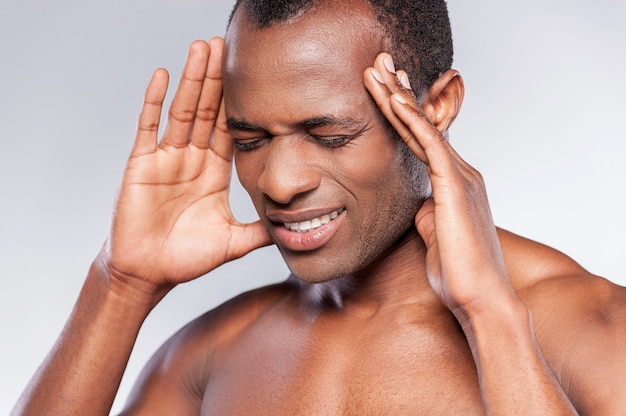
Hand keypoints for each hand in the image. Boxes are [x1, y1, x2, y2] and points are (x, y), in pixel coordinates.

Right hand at [100, 38, 270, 296]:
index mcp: (214, 172)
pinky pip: (148, 127)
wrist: (149, 273)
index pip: (231, 128)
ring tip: (201, 49)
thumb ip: (262, 231)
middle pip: (208, 111)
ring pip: (183, 111)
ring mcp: (166, 159)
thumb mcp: (234, 242)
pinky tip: (163, 76)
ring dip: (192, 80)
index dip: (240, 102)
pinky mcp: (142, 164)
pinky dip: (154, 102)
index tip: (252, 76)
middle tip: (225, 45)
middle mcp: (192, 159)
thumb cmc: (187, 259)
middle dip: (217, 79)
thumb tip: (295, 229)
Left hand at [364, 53, 515, 319]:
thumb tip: (418, 205)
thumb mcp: (434, 235)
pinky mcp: (456, 186)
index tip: (384, 93)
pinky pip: (430, 145)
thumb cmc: (458, 273)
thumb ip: (427, 213)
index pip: (425, 141)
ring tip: (377, 71)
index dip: (404, 115)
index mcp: (456, 184)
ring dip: (398, 98)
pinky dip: (411, 121)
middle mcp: (463, 173)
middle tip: (378, 67)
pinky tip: (393, 100)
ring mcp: (462, 177)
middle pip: (424, 125)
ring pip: (424, 128)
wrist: (480, 298)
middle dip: (399, 94)